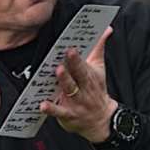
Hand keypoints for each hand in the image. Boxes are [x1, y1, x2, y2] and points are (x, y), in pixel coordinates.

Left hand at [40, 26, 115, 142]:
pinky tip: (43, 105)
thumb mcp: (99, 68)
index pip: (84, 65)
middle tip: (66, 54)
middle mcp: (84, 88)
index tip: (71, 47)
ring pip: (70, 90)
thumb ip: (99, 48)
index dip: (77, 57)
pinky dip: (51, 109)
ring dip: (64, 81)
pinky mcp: (68, 115)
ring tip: (58, 71)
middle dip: (73, 65)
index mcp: (90, 76)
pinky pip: (59, 111)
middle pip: (79, 75)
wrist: (101, 120)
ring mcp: (76, 102)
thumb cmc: (96, 90)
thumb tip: (107, 28)